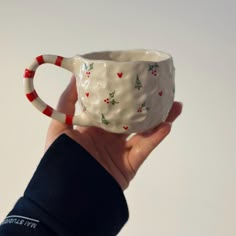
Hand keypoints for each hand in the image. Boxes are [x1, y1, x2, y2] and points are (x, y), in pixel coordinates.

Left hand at [45, 77, 181, 189]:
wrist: (69, 195)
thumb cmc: (61, 158)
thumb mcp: (60, 128)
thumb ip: (66, 104)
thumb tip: (74, 77)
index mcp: (94, 127)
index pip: (111, 107)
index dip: (122, 95)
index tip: (133, 81)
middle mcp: (109, 137)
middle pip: (131, 118)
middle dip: (145, 105)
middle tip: (160, 91)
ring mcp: (121, 151)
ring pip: (144, 132)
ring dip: (160, 119)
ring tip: (174, 106)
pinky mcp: (130, 165)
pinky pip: (145, 149)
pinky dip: (156, 138)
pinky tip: (166, 125)